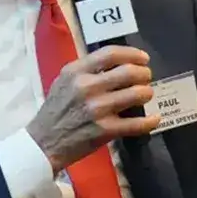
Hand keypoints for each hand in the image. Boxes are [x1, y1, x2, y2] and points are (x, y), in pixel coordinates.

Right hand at [26, 46, 159, 170]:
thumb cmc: (55, 111)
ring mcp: (97, 109)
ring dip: (147, 93)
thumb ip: (86, 71)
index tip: (143, 59)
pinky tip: (154, 119)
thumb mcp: (63, 82)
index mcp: (75, 72)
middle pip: (128, 71)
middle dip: (144, 74)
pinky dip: (150, 121)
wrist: (43, 143)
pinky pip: (137, 123)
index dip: (132, 54)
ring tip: (146, 95)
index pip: (110, 54)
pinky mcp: (105, 130)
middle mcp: (86, 87)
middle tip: (146, 78)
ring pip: (137, 94)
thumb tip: (116, 63)